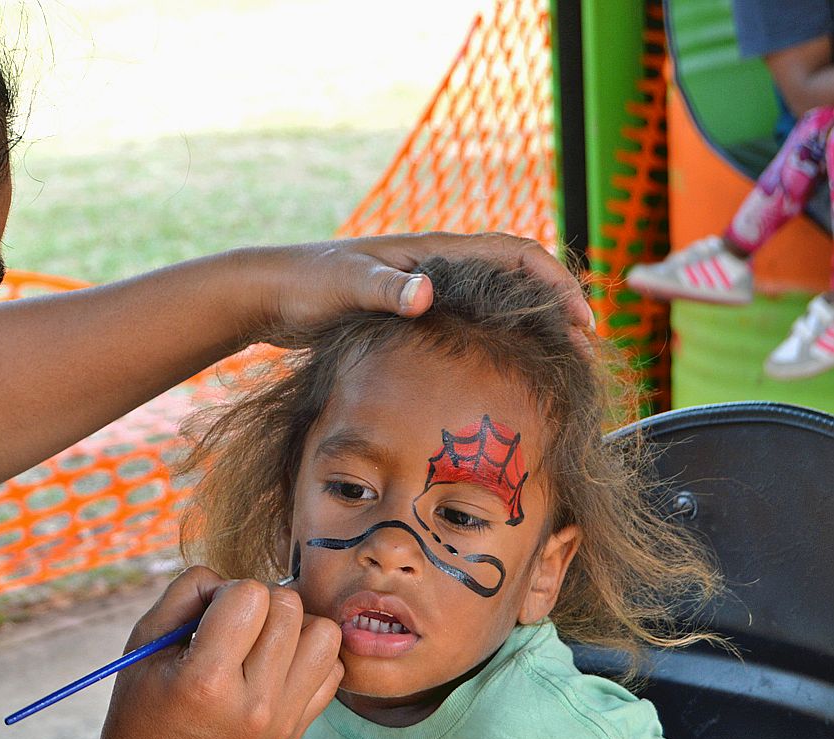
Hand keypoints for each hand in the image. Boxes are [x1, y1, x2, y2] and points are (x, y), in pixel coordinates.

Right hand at [93, 567, 342, 738]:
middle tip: (234, 627)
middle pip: (290, 607)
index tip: (208, 616)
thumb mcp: (143, 647)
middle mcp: (254, 701)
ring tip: (262, 643)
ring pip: (324, 633)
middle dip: (261, 603)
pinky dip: (309, 658)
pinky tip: (276, 668)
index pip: (250, 594)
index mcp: (207, 680)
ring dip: (295, 627)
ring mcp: (283, 718)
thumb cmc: (142, 716)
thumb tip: (229, 578)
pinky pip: (332, 668)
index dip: (227, 592)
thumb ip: (184, 595)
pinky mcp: (299, 729)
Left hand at [251, 231, 593, 347]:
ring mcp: (425, 287)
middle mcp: (437, 265)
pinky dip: (497, 338)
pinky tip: (498, 372)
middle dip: (556, 308)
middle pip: (518, 279)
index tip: (581, 322)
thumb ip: (384, 290)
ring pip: (497, 301)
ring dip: (530, 326)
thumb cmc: (306, 285)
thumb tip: (426, 295)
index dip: (556, 284)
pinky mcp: (410, 311)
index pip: (516, 255)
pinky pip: (471, 320)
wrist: (269, 293)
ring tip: (556, 363)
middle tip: (584, 350)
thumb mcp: (346, 287)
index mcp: (435, 252)